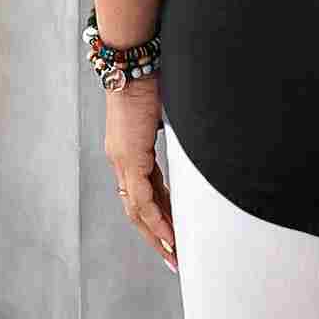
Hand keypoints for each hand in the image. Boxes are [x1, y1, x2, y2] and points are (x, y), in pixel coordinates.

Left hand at [105, 76, 177, 273]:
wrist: (133, 61)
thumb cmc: (149, 76)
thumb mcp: (167, 110)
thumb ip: (176, 128)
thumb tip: (197, 133)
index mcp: (130, 150)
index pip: (144, 192)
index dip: (158, 215)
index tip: (173, 232)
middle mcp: (121, 159)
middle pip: (136, 209)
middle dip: (155, 236)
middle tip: (173, 257)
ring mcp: (123, 160)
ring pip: (137, 210)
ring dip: (157, 235)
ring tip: (174, 254)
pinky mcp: (129, 157)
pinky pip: (143, 200)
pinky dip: (157, 220)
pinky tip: (170, 235)